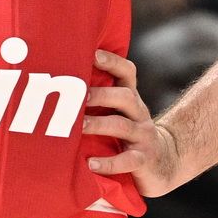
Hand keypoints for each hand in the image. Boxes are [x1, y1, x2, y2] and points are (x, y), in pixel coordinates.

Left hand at [82, 49, 181, 197]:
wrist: (161, 160)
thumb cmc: (125, 131)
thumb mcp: (117, 111)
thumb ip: (97, 97)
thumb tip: (56, 82)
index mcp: (130, 97)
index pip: (127, 72)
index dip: (112, 62)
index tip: (92, 54)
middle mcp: (139, 113)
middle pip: (125, 96)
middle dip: (101, 95)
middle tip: (79, 97)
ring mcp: (143, 136)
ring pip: (122, 126)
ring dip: (98, 124)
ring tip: (78, 127)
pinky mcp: (144, 159)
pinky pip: (128, 160)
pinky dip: (109, 162)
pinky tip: (91, 163)